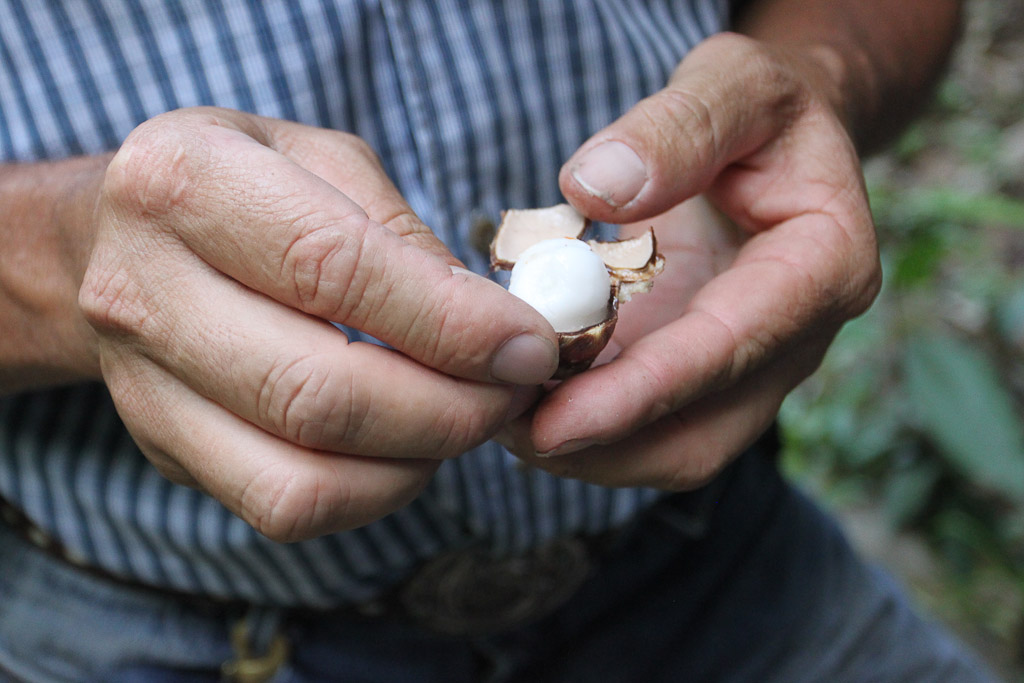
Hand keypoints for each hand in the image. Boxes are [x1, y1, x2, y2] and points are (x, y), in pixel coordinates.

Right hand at [79, 107, 557, 539]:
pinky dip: (373, 494)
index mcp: (185, 181)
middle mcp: (143, 288)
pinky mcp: (163, 446)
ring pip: (300, 475)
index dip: (449, 324)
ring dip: (417, 462)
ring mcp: (142, 381)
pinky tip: (412, 449)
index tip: (530, 346)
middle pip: (317, 392)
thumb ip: (406, 238)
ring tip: (471, 419)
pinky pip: (283, 509)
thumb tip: (494, 329)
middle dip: (450, 409)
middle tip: (516, 392)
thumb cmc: (250, 187)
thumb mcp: (326, 163)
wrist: (125, 240)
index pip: (333, 270)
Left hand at [501, 33, 880, 488]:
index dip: (643, 392)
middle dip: (605, 445)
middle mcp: (795, 338)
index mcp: (824, 266)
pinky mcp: (708, 376)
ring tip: (506, 419)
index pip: (731, 348)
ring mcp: (752, 367)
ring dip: (590, 450)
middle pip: (704, 433)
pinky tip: (528, 398)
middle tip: (508, 431)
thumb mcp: (733, 82)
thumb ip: (677, 128)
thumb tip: (595, 191)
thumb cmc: (759, 109)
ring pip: (674, 447)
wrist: (778, 144)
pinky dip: (589, 424)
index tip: (556, 420)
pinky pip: (650, 424)